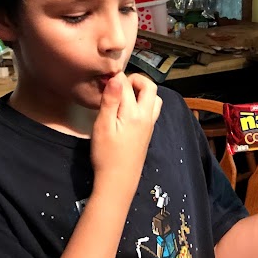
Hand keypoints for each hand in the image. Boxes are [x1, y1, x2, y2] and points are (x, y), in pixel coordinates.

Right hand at [91, 73, 161, 196]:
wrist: (118, 180)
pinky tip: (129, 111)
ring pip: (154, 98)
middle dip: (135, 80)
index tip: (103, 81)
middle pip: (149, 86)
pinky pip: (152, 110)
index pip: (127, 84)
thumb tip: (117, 77)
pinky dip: (144, 103)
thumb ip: (111, 100)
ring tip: (125, 97)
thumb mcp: (103, 126)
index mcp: (134, 112)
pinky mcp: (148, 132)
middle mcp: (147, 116)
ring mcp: (150, 124)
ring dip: (142, 92)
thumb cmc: (106, 154)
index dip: (115, 78)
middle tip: (118, 86)